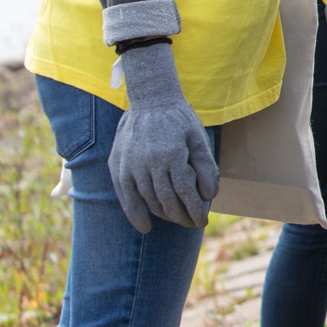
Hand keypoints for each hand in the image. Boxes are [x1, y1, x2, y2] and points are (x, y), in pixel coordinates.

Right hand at [108, 41, 218, 232]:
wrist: (150, 100)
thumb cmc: (179, 120)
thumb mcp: (198, 138)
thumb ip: (206, 167)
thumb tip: (209, 196)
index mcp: (172, 154)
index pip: (186, 193)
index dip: (195, 211)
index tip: (203, 222)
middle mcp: (149, 162)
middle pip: (167, 200)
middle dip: (182, 216)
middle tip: (192, 223)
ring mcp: (130, 165)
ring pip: (148, 200)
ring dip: (163, 215)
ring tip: (176, 220)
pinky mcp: (117, 165)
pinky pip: (125, 196)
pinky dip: (135, 214)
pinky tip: (144, 227)